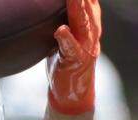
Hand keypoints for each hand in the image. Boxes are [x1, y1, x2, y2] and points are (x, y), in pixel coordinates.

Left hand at [48, 0, 101, 114]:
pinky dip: (67, 39)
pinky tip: (61, 29)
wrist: (72, 92)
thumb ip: (62, 18)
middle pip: (87, 6)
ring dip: (77, 7)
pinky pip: (72, 48)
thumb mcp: (64, 36)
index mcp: (89, 22)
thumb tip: (46, 4)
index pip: (86, 0)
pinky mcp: (77, 61)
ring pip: (83, 23)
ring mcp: (86, 46)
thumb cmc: (65, 61)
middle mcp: (91, 31)